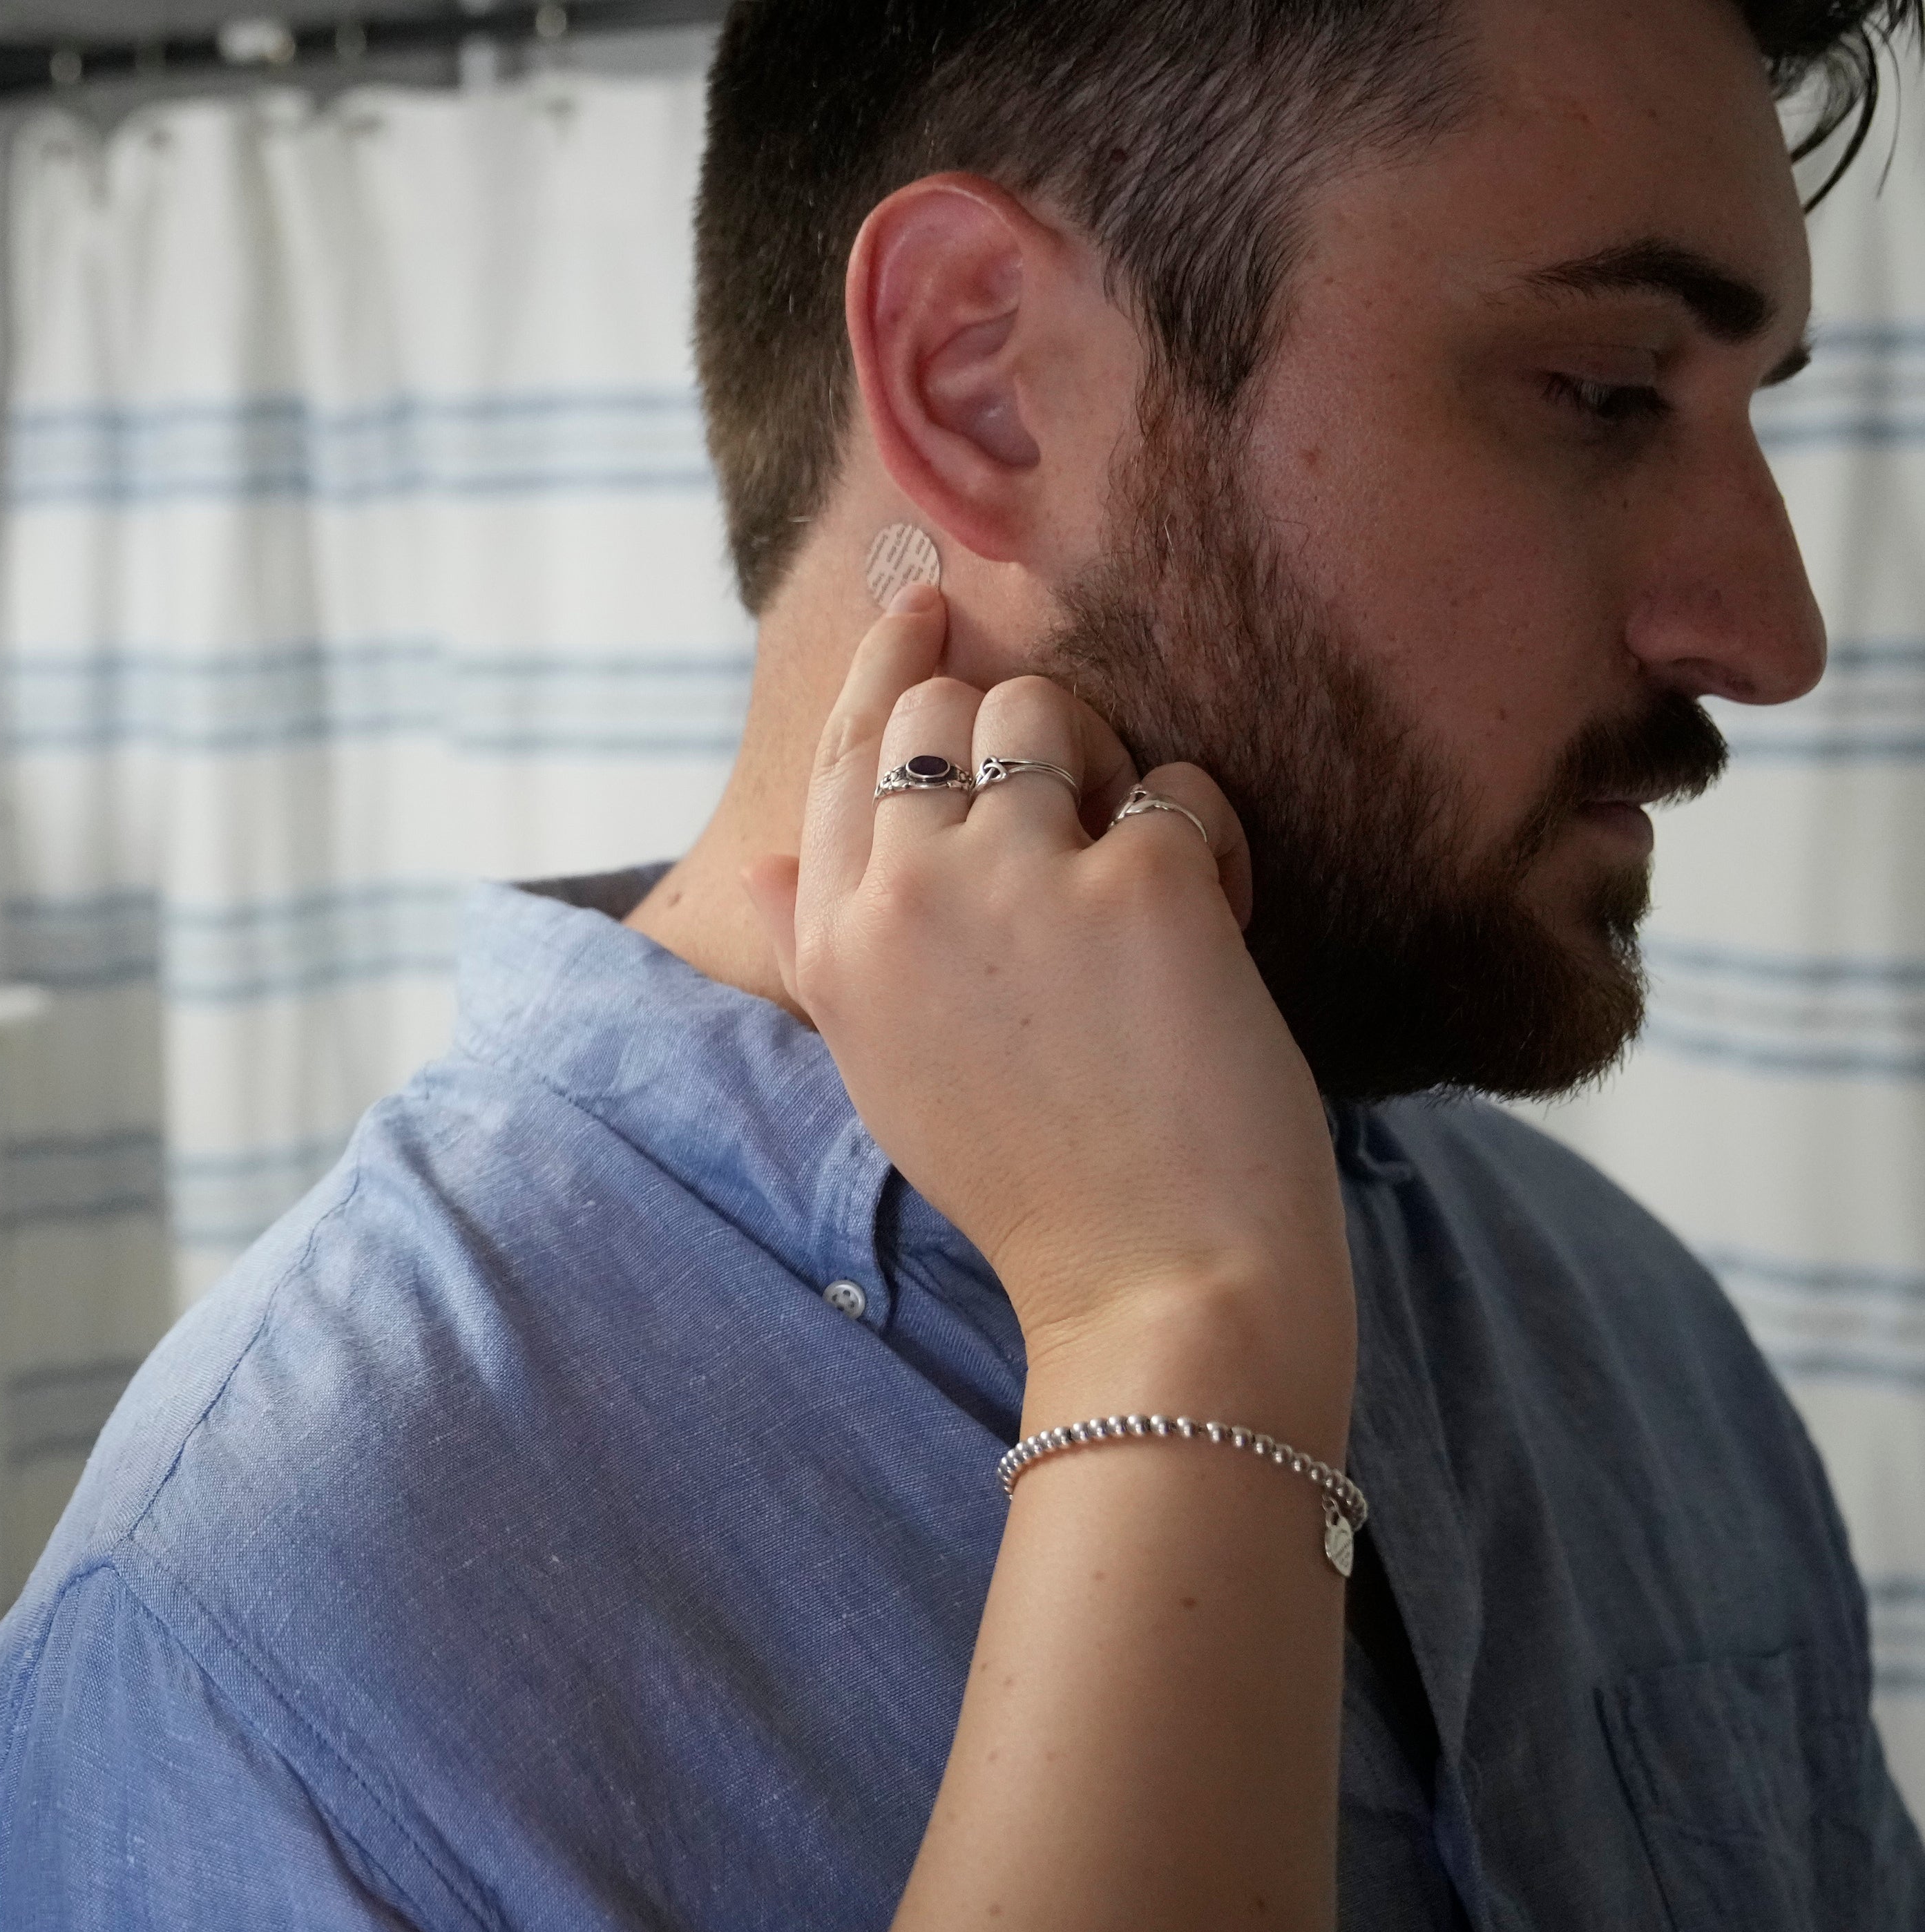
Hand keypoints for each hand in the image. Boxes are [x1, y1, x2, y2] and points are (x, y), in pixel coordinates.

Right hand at [743, 588, 1349, 1382]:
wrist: (1154, 1283)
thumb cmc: (1029, 1188)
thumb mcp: (886, 1069)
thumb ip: (821, 953)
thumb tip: (754, 869)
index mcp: (838, 943)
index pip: (840, 758)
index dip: (883, 671)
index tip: (926, 613)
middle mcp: (906, 892)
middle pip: (941, 713)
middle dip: (1012, 729)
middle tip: (1071, 803)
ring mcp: (1020, 876)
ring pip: (1050, 713)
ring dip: (1105, 768)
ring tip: (1134, 874)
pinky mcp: (1142, 880)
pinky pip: (1179, 787)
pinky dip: (1207, 844)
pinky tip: (1211, 929)